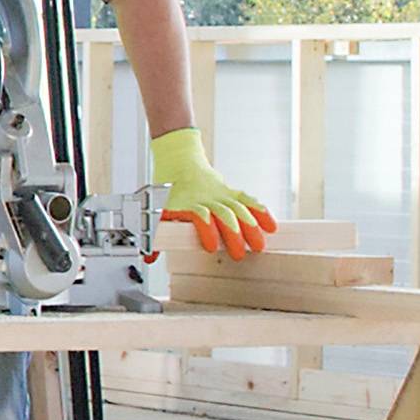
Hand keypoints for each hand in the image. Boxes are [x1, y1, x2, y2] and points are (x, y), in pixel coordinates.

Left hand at [149, 127, 276, 258]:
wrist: (179, 161)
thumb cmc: (169, 190)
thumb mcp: (157, 211)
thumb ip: (155, 236)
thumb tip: (149, 258)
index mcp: (188, 204)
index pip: (199, 216)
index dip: (206, 230)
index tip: (209, 246)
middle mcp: (207, 200)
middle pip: (224, 216)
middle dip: (233, 236)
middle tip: (240, 254)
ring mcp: (221, 195)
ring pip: (239, 209)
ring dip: (250, 228)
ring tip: (260, 245)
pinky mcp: (231, 193)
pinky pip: (248, 200)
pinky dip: (260, 211)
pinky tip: (271, 225)